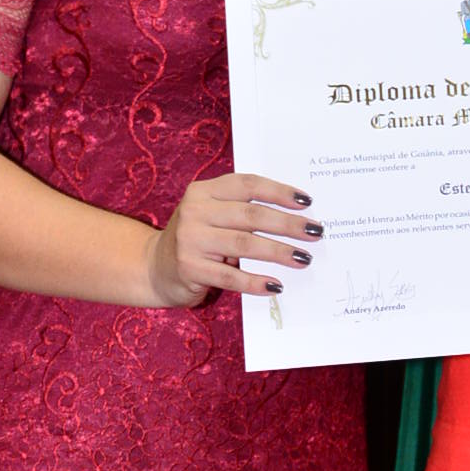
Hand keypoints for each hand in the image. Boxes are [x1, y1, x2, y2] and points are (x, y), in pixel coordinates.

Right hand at [144, 173, 317, 305]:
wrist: (154, 267)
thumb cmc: (197, 240)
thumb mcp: (213, 216)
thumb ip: (242, 211)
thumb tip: (295, 218)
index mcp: (203, 191)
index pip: (247, 185)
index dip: (279, 192)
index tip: (306, 202)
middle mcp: (195, 211)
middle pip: (251, 215)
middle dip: (288, 224)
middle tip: (315, 232)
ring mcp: (190, 239)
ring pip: (244, 243)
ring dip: (278, 252)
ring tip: (304, 258)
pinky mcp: (189, 268)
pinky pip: (230, 276)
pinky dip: (255, 282)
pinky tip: (276, 285)